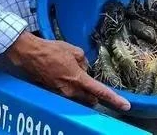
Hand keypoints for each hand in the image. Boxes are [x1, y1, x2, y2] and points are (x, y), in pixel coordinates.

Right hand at [6, 32, 129, 110]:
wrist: (30, 54)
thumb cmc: (52, 50)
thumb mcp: (74, 50)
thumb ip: (84, 62)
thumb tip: (85, 69)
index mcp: (78, 79)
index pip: (100, 92)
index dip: (114, 99)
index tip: (126, 106)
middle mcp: (71, 91)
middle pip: (90, 99)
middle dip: (94, 95)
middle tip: (91, 83)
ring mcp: (61, 94)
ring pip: (79, 97)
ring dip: (81, 90)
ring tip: (71, 72)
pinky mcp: (54, 93)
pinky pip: (68, 93)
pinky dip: (70, 87)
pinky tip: (62, 73)